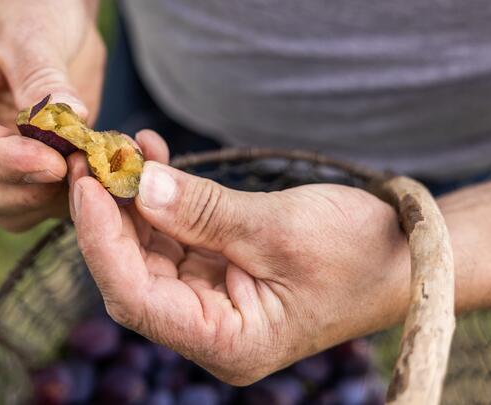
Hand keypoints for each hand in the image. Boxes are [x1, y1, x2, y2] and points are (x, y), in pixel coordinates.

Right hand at [0, 0, 104, 230]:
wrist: (51, 12)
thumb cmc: (32, 7)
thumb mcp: (36, 30)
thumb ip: (45, 79)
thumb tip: (70, 120)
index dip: (6, 160)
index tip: (55, 162)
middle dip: (26, 191)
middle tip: (80, 171)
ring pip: (6, 209)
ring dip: (53, 199)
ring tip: (99, 166)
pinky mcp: (17, 171)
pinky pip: (38, 203)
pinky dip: (71, 197)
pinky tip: (103, 171)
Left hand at [69, 132, 408, 384]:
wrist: (405, 252)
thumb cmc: (360, 251)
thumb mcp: (279, 228)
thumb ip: (203, 211)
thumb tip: (138, 184)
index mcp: (227, 343)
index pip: (137, 298)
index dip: (102, 242)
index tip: (86, 185)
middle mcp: (210, 330)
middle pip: (133, 274)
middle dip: (109, 215)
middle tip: (91, 157)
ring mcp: (211, 300)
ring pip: (148, 251)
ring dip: (131, 199)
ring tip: (120, 147)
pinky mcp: (217, 271)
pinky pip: (174, 234)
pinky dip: (160, 197)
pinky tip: (151, 154)